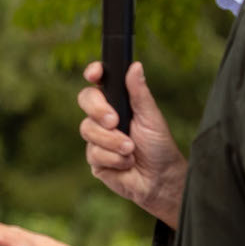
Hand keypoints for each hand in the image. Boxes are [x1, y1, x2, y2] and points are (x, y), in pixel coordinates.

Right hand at [79, 61, 186, 226]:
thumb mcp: (151, 117)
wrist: (159, 179)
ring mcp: (97, 138)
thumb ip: (140, 93)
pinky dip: (113, 158)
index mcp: (118, 102)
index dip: (93, 73)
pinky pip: (94, 153)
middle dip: (98, 110)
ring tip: (130, 149)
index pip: (99, 82)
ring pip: (88, 129)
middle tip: (115, 121)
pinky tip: (125, 163)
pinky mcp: (94, 158)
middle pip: (85, 100)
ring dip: (112, 141)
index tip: (94, 74)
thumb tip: (135, 66)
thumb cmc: (158, 146)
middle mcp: (104, 118)